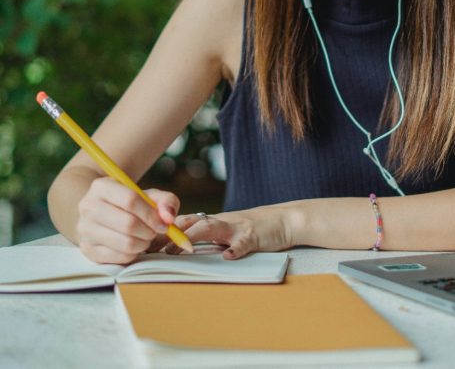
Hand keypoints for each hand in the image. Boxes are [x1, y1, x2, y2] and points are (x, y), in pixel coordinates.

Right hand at [76, 177, 180, 263]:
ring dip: (143, 243)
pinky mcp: (87, 250)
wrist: (103, 213)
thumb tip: (168, 217)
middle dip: (149, 231)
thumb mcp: (149, 196)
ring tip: (146, 237)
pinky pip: (119, 258)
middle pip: (128, 224)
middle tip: (155, 231)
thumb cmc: (130, 203)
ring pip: (125, 243)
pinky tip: (135, 245)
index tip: (164, 223)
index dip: (151, 214)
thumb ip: (166, 201)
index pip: (130, 200)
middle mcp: (88, 207)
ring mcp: (85, 230)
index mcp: (102, 187)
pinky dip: (134, 254)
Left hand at [163, 205, 295, 258]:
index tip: (146, 243)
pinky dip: (235, 249)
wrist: (286, 219)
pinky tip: (228, 257)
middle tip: (153, 248)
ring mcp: (238, 227)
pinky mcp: (254, 236)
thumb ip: (209, 237)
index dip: (166, 231)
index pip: (186, 223)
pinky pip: (243, 242)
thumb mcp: (230, 230)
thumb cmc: (256, 228)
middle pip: (193, 222)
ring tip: (180, 249)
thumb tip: (180, 249)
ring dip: (194, 237)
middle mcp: (223, 221)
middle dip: (172, 234)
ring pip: (212, 227)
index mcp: (216, 221)